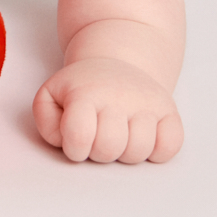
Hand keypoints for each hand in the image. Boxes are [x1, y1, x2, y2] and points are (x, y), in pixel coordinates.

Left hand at [33, 56, 182, 163]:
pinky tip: (144, 137)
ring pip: (140, 151)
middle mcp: (118, 95)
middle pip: (109, 148)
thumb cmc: (81, 89)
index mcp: (85, 93)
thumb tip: (64, 140)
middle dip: (99, 152)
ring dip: (126, 153)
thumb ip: (45, 120)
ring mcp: (147, 102)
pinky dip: (158, 151)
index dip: (75, 148)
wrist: (116, 63)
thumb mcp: (51, 95)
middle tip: (99, 136)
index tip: (76, 140)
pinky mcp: (169, 110)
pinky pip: (170, 146)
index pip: (79, 136)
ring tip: (120, 135)